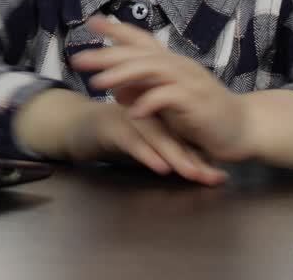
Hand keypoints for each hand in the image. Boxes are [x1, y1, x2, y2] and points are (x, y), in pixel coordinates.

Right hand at [65, 100, 227, 185]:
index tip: (220, 176)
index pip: (184, 137)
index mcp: (156, 118)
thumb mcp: (141, 144)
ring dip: (176, 155)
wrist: (73, 128)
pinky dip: (147, 153)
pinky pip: (131, 139)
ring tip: (192, 173)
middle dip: (196, 158)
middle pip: (175, 135)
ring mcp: (127, 118)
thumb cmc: (110, 137)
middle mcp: (145, 115)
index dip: (202, 156)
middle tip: (214, 176)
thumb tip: (195, 170)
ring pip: (156, 136)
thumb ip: (163, 153)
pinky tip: (160, 167)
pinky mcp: (109, 127)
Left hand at [71, 15, 255, 163]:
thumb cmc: (204, 116)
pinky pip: (169, 97)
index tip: (91, 22)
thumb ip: (144, 93)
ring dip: (123, 75)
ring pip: (151, 69)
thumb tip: (116, 89)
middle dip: (107, 55)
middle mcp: (179, 66)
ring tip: (98, 84)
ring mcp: (189, 81)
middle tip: (79, 59)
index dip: (117, 29)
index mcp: (172, 63)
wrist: (243, 128)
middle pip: (139, 53)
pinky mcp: (197, 102)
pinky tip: (132, 111)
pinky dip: (149, 102)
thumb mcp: (168, 104)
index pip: (142, 39)